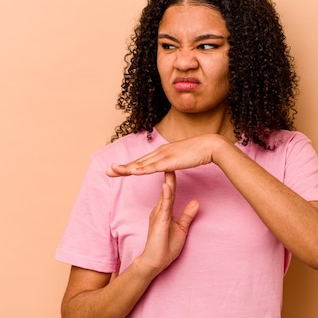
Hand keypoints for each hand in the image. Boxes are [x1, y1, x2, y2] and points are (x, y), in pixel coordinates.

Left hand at [107, 134, 223, 176]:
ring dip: (126, 168)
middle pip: (137, 162)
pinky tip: (131, 172)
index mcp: (162, 153)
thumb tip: (170, 166)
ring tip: (113, 171)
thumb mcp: (182, 158)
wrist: (209, 145)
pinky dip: (140, 170)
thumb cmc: (199, 152)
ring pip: (141, 164)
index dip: (129, 165)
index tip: (118, 169)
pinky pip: (152, 167)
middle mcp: (160, 153)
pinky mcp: (169, 161)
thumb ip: (174, 162)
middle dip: (122, 167)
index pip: (143, 161)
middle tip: (108, 171)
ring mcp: (164, 156)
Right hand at [137, 172, 198, 274]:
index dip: (174, 177)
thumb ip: (187, 215)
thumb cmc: (165, 248)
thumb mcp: (181, 229)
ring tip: (170, 166)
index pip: (171, 190)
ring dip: (167, 181)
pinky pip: (163, 206)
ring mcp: (158, 214)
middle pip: (167, 188)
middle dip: (168, 174)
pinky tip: (168, 185)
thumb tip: (197, 202)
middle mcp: (159, 209)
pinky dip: (166, 195)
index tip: (179, 164)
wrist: (154, 262)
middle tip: (172, 158)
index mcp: (164, 210)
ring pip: (164, 194)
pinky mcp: (158, 221)